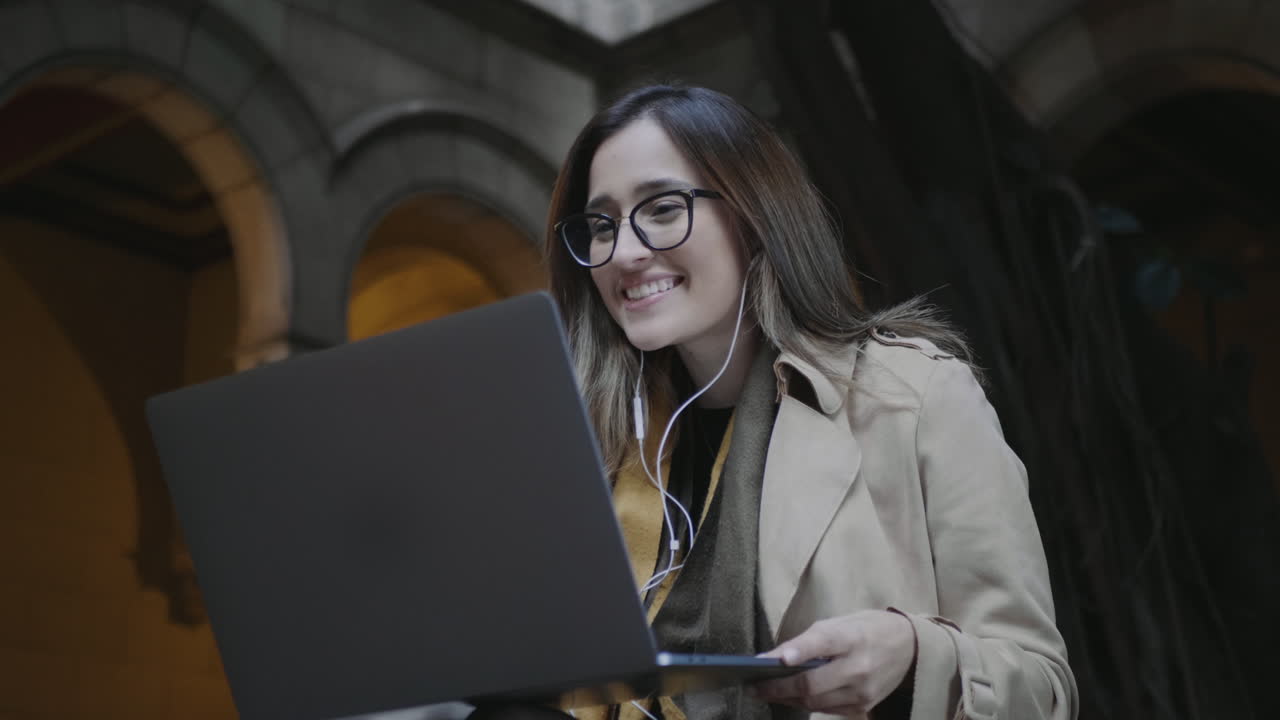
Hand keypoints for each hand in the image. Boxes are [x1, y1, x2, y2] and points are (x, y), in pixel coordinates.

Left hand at [752, 610, 916, 716]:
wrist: (909, 647)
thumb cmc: (866, 629)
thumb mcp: (840, 622)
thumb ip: (809, 640)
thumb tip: (773, 657)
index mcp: (852, 636)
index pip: (823, 642)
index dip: (798, 651)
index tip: (775, 659)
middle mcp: (858, 667)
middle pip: (811, 684)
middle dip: (778, 688)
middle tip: (754, 686)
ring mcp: (862, 691)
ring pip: (815, 703)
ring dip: (787, 699)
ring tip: (766, 692)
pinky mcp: (863, 706)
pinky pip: (827, 710)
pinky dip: (806, 704)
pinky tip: (791, 698)